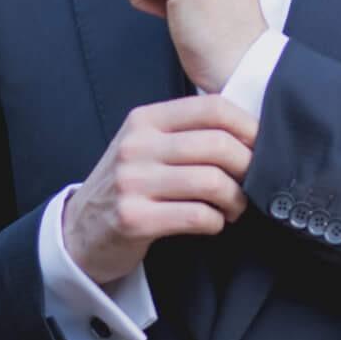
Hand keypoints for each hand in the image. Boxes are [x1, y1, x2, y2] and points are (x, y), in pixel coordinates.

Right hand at [63, 94, 258, 285]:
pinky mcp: (134, 219)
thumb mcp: (146, 147)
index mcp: (145, 120)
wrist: (78, 231)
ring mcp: (132, 182)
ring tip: (234, 208)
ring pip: (212, 182)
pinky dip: (216, 222)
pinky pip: (198, 216)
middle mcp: (137, 146)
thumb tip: (250, 132)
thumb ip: (185, 133)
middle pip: (218, 145)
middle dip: (248, 167)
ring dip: (236, 200)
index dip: (248, 126)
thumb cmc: (127, 186)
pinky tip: (213, 223)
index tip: (261, 146)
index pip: (212, 108)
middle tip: (253, 184)